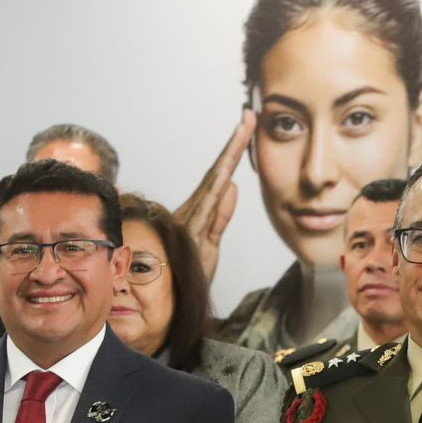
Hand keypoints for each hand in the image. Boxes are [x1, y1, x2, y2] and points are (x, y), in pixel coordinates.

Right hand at [173, 110, 255, 284]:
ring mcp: (191, 225)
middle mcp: (192, 212)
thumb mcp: (211, 243)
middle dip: (235, 145)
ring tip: (242, 132)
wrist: (171, 305)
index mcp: (198, 212)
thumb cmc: (187, 274)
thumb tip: (232, 185)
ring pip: (213, 187)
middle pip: (217, 172)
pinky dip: (215, 199)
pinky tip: (226, 177)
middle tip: (250, 116)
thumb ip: (221, 215)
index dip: (233, 151)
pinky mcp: (193, 242)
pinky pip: (206, 217)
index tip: (247, 126)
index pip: (219, 176)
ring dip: (228, 160)